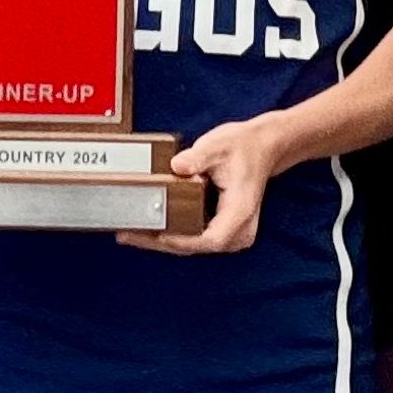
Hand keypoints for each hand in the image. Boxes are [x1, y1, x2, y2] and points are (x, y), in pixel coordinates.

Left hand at [122, 116, 279, 255]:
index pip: (210, 239)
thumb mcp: (219, 145)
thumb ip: (197, 157)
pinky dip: (172, 233)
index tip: (156, 235)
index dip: (182, 241)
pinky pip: (195, 237)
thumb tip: (177, 167)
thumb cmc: (244, 147)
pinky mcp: (223, 229)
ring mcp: (232, 233)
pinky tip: (149, 226)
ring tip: (132, 232)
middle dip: (161, 243)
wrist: (264, 147)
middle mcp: (239, 229)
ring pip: (193, 245)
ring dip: (163, 241)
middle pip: (196, 247)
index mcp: (241, 211)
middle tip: (129, 235)